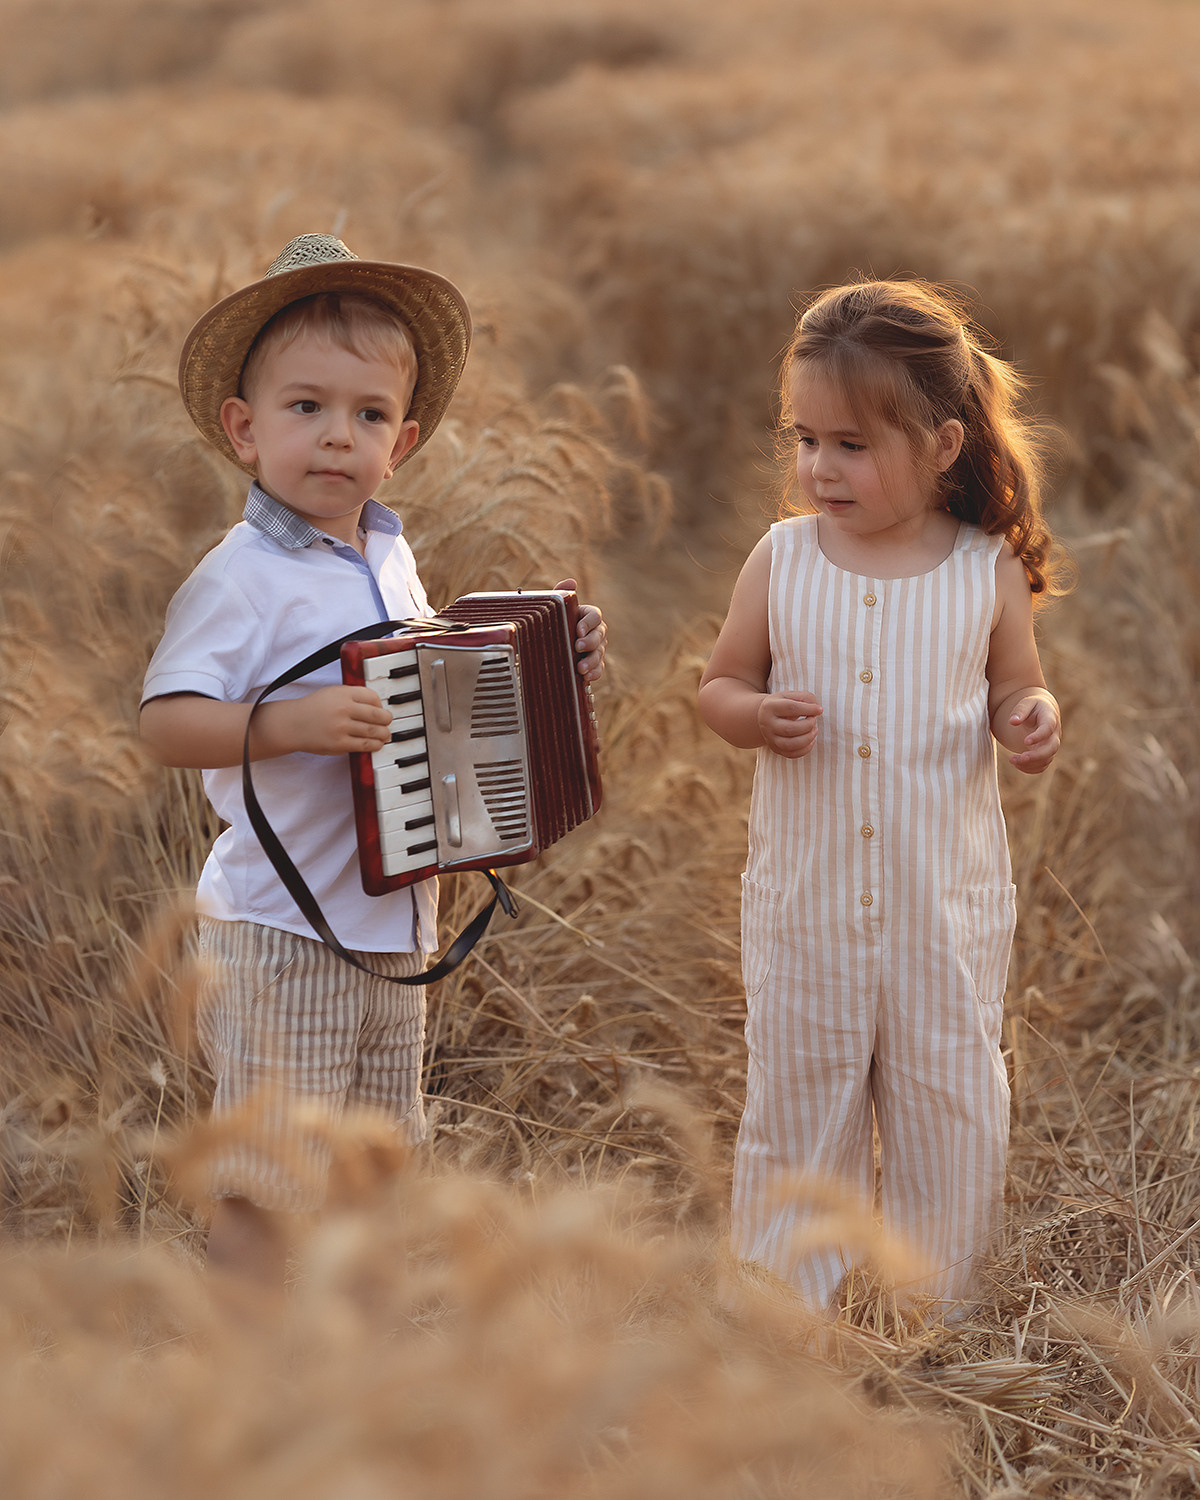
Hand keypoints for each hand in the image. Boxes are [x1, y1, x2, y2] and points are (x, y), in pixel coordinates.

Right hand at [273, 685, 392, 756]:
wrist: (292, 724)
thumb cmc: (314, 709)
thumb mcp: (332, 693)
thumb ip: (353, 696)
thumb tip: (378, 707)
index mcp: (343, 693)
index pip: (373, 697)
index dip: (380, 705)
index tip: (381, 709)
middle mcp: (343, 709)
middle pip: (377, 715)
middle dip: (387, 720)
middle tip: (388, 722)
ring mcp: (342, 727)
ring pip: (374, 731)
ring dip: (384, 734)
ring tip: (385, 734)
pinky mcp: (340, 744)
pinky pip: (365, 745)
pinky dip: (375, 745)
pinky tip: (377, 744)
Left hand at [555, 578, 605, 683]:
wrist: (547, 646)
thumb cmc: (553, 623)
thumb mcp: (554, 609)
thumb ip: (561, 594)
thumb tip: (570, 582)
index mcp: (587, 616)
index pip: (595, 616)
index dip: (588, 623)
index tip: (578, 630)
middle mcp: (595, 631)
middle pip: (599, 635)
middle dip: (590, 642)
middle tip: (578, 646)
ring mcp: (596, 649)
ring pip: (599, 653)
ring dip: (591, 660)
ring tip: (580, 668)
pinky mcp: (593, 664)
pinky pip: (598, 668)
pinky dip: (594, 673)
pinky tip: (586, 677)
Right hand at [758, 691, 821, 757]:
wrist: (764, 717)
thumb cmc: (783, 704)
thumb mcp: (791, 695)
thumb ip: (806, 698)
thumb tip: (817, 710)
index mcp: (770, 706)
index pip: (791, 708)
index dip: (808, 709)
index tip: (819, 710)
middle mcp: (767, 723)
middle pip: (790, 729)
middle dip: (808, 725)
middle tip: (813, 719)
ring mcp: (770, 738)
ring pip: (790, 744)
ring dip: (807, 738)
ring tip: (814, 730)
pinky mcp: (775, 748)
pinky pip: (791, 754)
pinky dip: (805, 749)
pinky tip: (811, 740)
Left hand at [1007, 694, 1060, 773]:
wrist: (1041, 713)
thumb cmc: (1033, 707)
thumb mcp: (1026, 703)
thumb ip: (1020, 711)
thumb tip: (1013, 721)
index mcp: (1050, 719)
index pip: (1048, 729)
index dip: (1039, 736)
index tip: (1025, 741)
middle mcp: (1054, 734)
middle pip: (1052, 748)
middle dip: (1037, 755)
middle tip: (1020, 757)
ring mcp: (1051, 745)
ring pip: (1046, 759)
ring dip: (1029, 763)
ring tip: (1011, 759)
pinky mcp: (1046, 754)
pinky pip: (1042, 766)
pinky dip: (1030, 769)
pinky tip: (1017, 764)